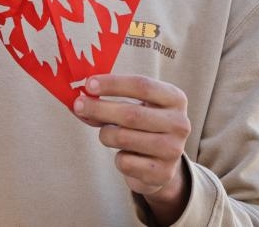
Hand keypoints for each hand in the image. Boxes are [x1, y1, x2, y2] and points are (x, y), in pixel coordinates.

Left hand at [73, 75, 190, 221]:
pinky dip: (117, 157)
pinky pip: (124, 162)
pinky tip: (125, 155)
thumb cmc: (143, 125)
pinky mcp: (162, 173)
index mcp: (175, 98)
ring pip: (124, 137)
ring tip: (107, 134)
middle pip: (131, 113)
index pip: (142, 85)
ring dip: (105, 134)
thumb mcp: (134, 106)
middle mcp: (180, 123)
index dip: (113, 84)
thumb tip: (78, 102)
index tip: (88, 84)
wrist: (162, 163)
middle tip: (78, 105)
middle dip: (99, 108)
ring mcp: (173, 150)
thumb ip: (108, 101)